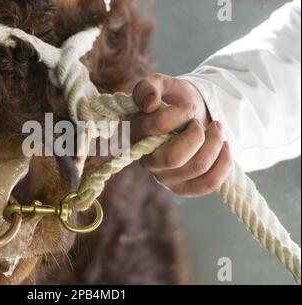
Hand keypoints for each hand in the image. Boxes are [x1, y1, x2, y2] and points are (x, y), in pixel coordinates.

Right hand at [131, 74, 232, 196]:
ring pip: (197, 167)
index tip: (189, 108)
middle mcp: (146, 161)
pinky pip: (208, 184)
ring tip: (216, 129)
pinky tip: (224, 148)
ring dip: (215, 143)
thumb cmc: (173, 101)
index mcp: (135, 135)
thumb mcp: (162, 84)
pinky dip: (224, 163)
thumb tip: (149, 105)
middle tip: (199, 122)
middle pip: (174, 157)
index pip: (158, 127)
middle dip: (198, 135)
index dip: (181, 114)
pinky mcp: (182, 189)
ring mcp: (164, 178)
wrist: (192, 117)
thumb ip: (150, 86)